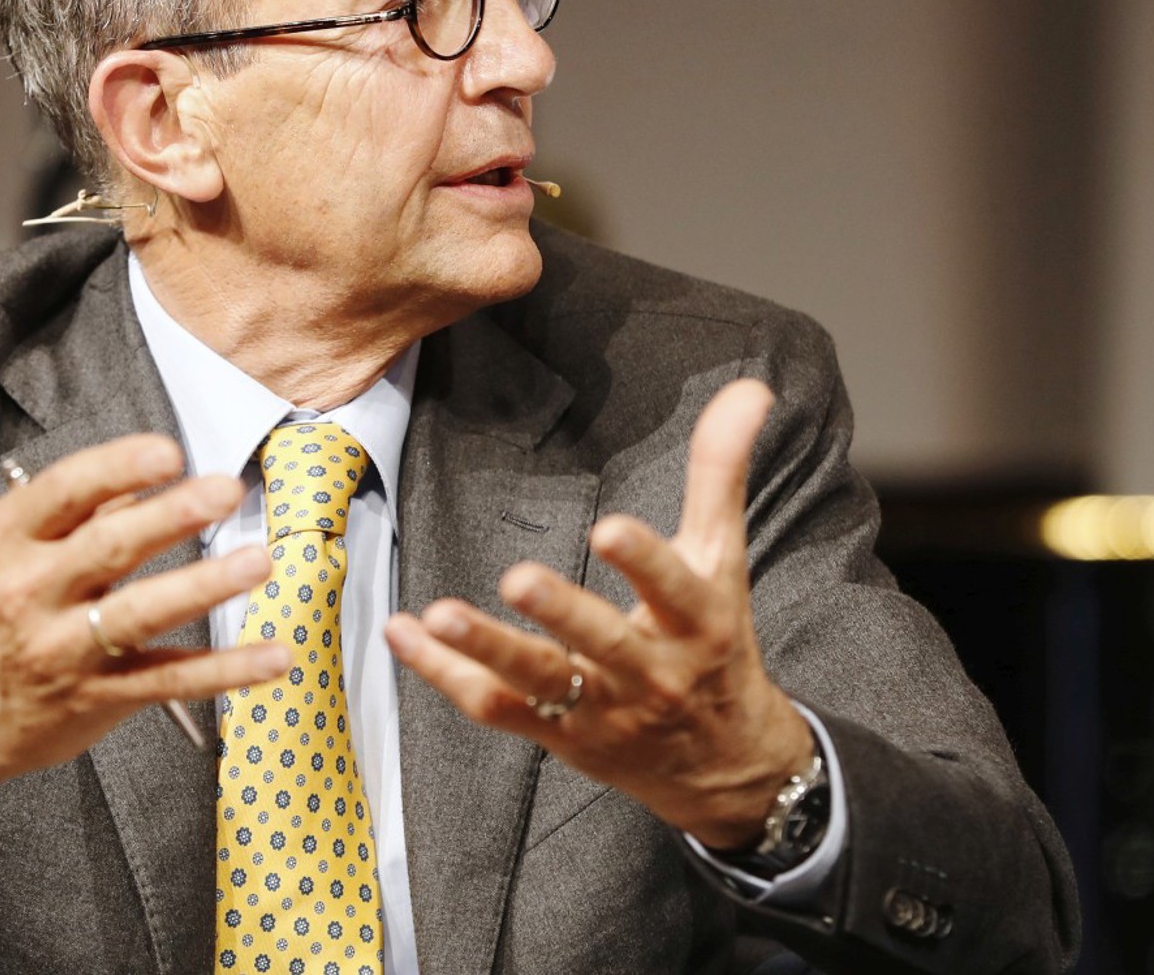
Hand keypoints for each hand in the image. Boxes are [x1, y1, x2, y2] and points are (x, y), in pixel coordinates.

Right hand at [0, 434, 286, 826]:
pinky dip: (226, 671)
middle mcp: (32, 591)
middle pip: (108, 547)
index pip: (66, 492)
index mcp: (10, 540)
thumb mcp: (5, 550)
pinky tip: (271, 655)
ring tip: (256, 563)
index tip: (168, 452)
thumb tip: (138, 480)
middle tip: (223, 490)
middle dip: (171, 516)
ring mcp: (64, 648)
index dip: (118, 468)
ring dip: (203, 586)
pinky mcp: (96, 696)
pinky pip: (169, 680)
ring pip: (140, 614)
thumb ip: (72, 513)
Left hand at [384, 379, 814, 848]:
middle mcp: (651, 673)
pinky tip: (403, 633)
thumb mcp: (723, 560)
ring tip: (440, 615)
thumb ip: (722, 473)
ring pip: (539, 682)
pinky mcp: (556, 733)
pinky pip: (495, 707)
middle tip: (517, 578)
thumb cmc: (718, 645)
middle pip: (604, 643)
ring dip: (486, 649)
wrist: (724, 764)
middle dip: (562, 614)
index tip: (609, 530)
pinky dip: (444, 674)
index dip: (644, 563)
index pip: (674, 590)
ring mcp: (599, 709)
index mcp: (698, 622)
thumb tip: (749, 388)